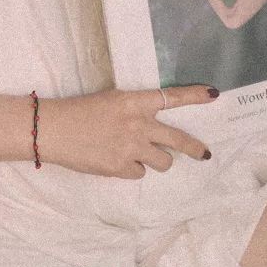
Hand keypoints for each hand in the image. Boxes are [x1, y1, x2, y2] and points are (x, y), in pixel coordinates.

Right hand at [37, 85, 218, 178]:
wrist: (53, 129)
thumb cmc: (78, 110)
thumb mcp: (109, 101)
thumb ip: (132, 111)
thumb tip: (149, 126)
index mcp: (132, 101)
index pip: (170, 97)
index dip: (193, 95)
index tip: (212, 94)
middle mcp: (137, 124)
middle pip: (178, 139)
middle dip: (194, 147)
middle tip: (204, 153)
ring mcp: (131, 148)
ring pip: (164, 162)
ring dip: (157, 159)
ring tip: (141, 154)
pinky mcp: (122, 168)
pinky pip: (139, 173)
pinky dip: (132, 168)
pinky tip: (116, 160)